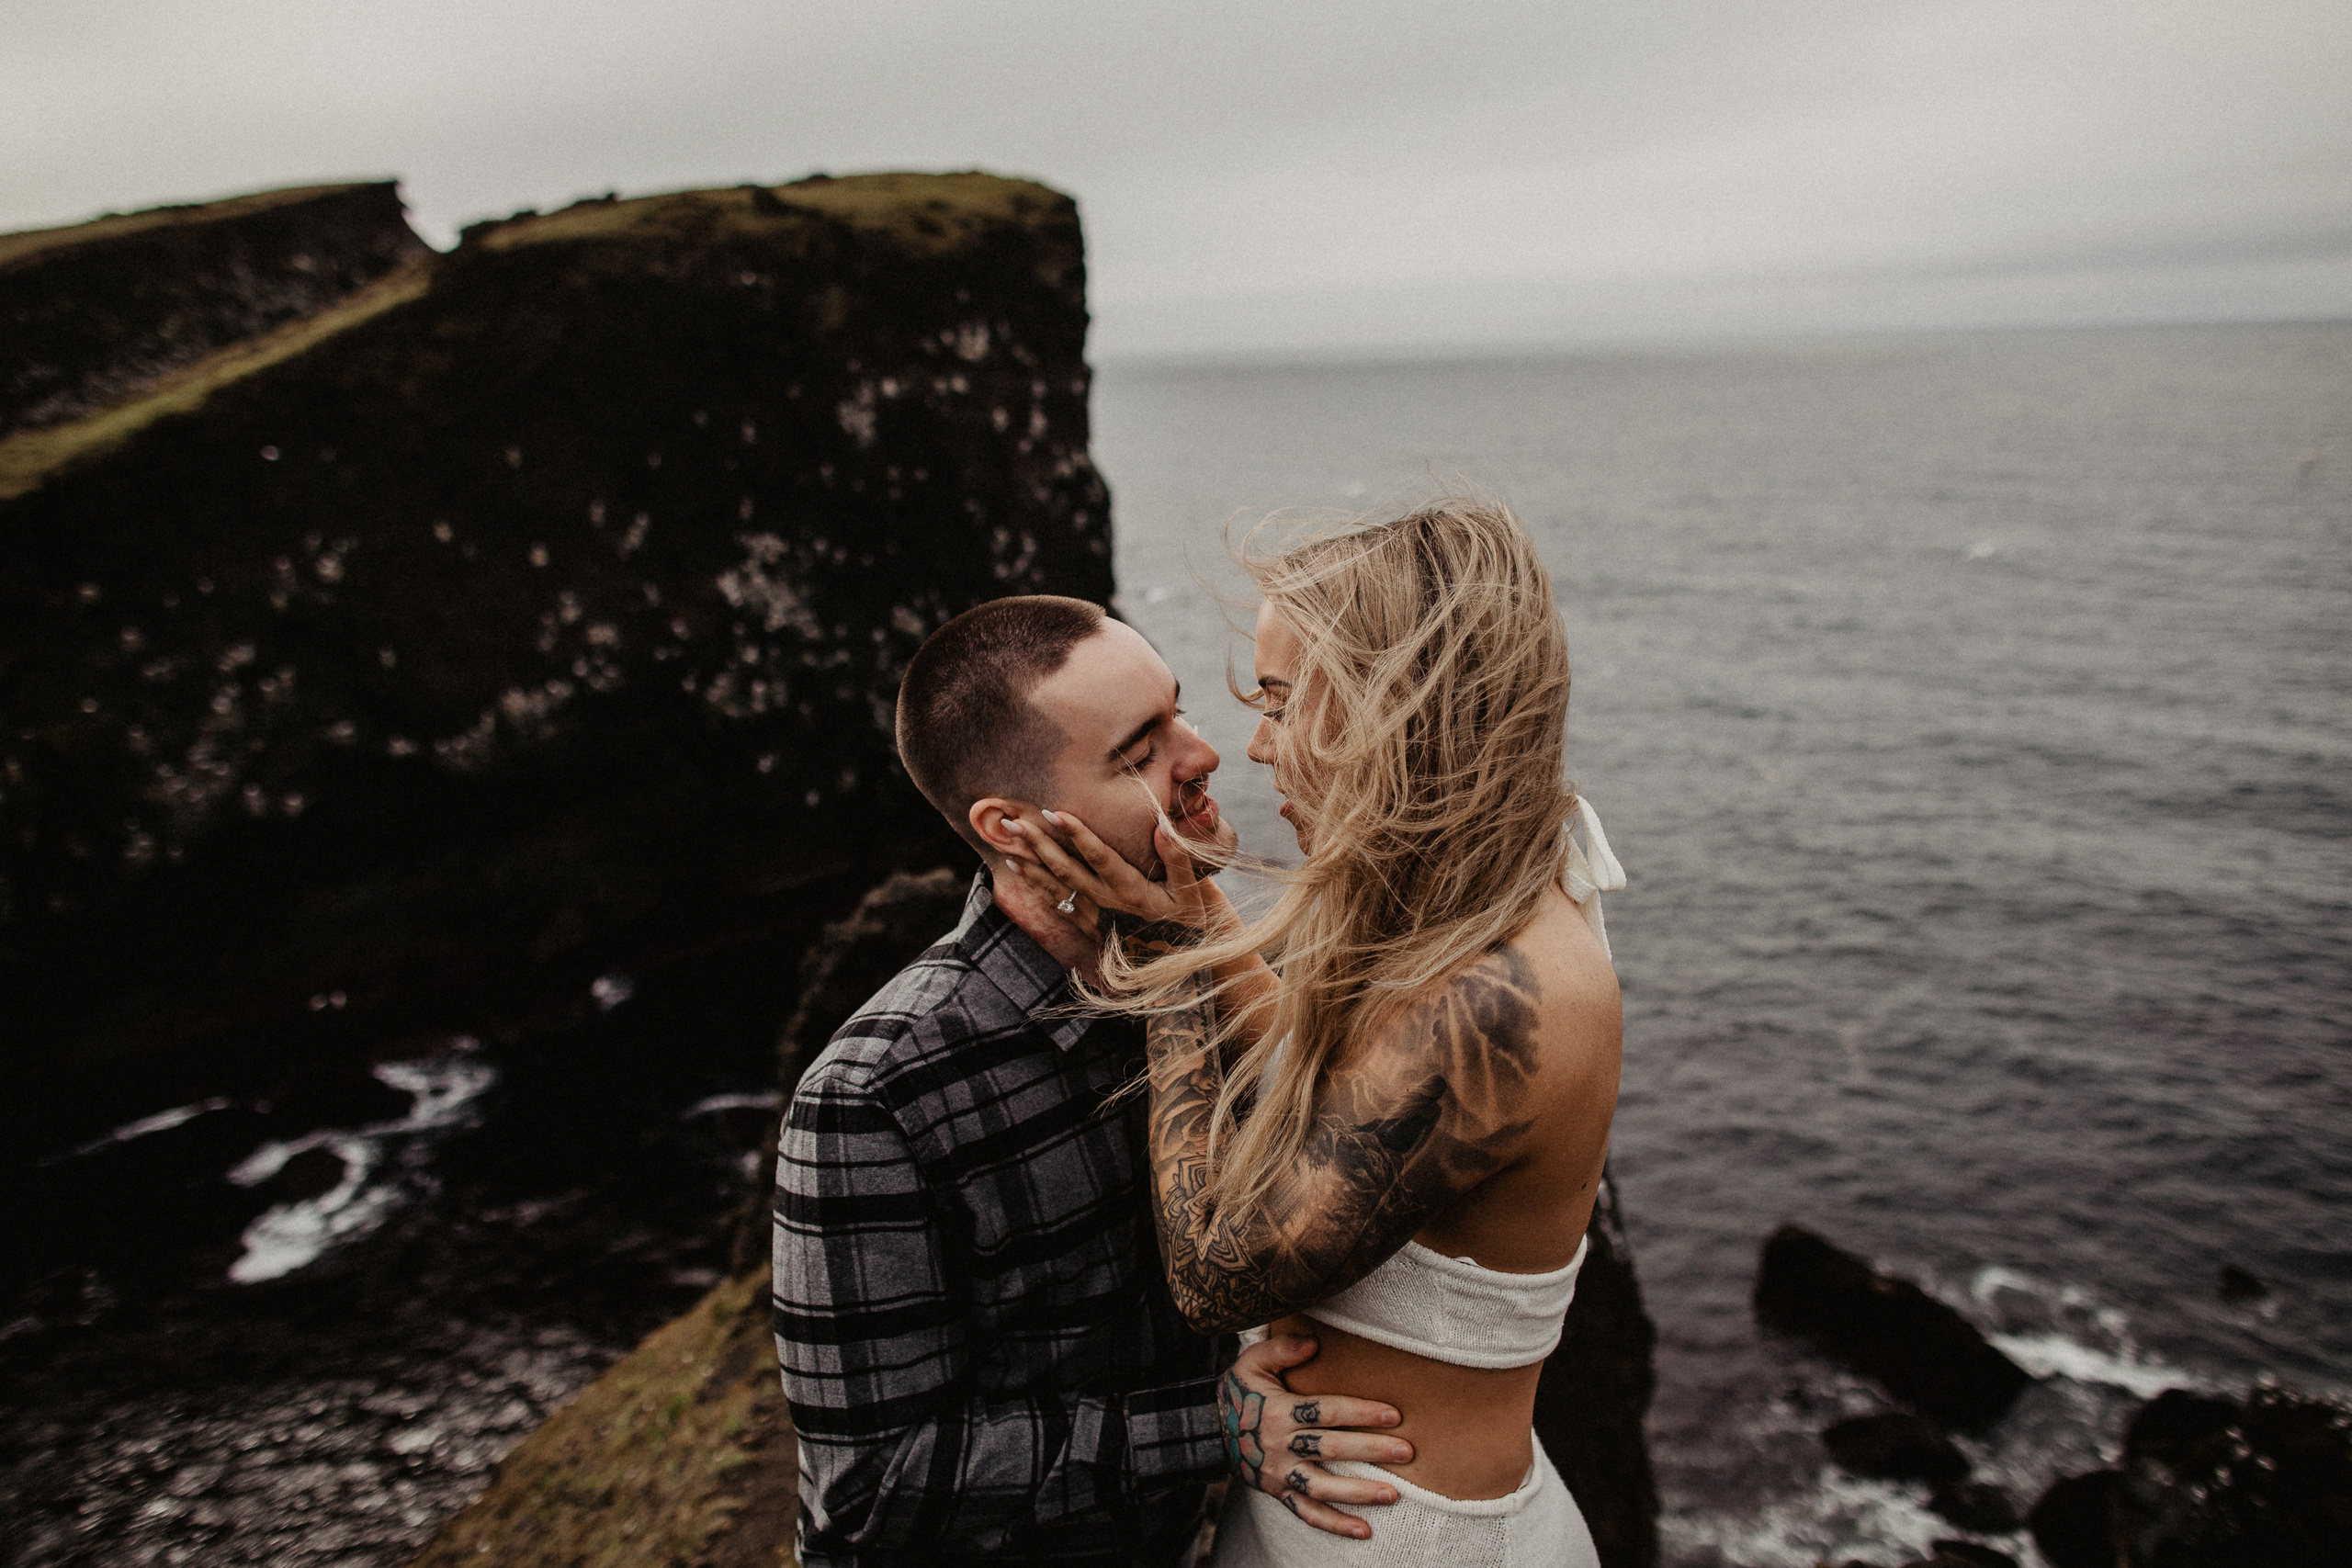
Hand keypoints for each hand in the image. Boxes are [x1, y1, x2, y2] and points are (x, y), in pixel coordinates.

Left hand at [1008, 813, 1219, 948]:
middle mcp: (1107, 902)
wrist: (1177, 965)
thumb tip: (1164, 827)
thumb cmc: (1187, 922)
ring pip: (1055, 886)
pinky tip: (1018, 867)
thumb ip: (1177, 858)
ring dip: (1030, 862)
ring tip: (1007, 840)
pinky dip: (1035, 885)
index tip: (1056, 813)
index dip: (1078, 834)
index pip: (1099, 857)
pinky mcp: (1088, 926)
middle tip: (1014, 823)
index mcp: (1131, 890)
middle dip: (1039, 845)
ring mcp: (1094, 915)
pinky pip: (1056, 904)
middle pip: (1066, 870)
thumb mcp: (1192, 892)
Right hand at [1220, 1334, 1412, 1539]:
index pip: (1325, 1411)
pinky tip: (1364, 1529)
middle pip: (1331, 1448)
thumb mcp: (1250, 1363)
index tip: (1393, 1414)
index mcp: (1278, 1412)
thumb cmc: (1240, 1393)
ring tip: (1393, 1494)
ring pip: (1323, 1486)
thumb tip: (1314, 1343)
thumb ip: (1280, 1348)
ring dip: (1359, 1492)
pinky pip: (1308, 1513)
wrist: (1208, 1432)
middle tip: (1406, 1451)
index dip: (1360, 1412)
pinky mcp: (1279, 1493)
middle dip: (1371, 1450)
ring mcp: (1280, 1474)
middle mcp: (1279, 1446)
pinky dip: (1335, 1524)